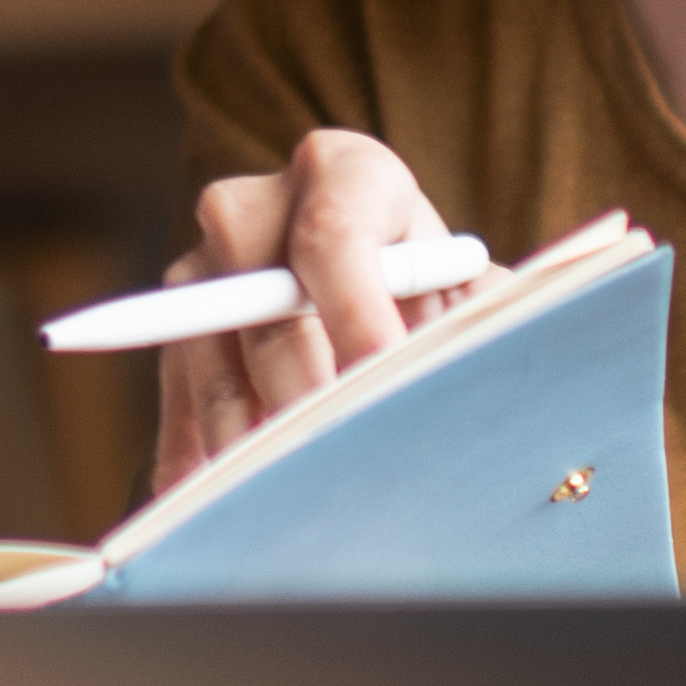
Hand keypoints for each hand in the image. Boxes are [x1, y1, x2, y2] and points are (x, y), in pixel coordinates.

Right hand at [149, 129, 489, 492]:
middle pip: (263, 309)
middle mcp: (256, 209)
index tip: (381, 375)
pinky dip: (197, 466)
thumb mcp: (471, 280)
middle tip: (334, 458)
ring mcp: (202, 273)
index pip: (334, 236)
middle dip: (302, 395)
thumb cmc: (440, 280)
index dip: (355, 312)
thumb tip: (509, 340)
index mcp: (343, 172)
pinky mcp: (176, 338)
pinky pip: (177, 408)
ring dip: (247, 441)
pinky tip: (220, 514)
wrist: (382, 276)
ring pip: (209, 367)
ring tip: (286, 502)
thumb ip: (483, 307)